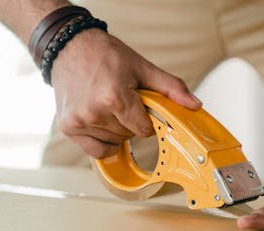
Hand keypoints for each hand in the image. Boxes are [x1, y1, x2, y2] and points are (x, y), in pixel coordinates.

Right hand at [50, 29, 201, 157]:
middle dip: (131, 122)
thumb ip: (171, 88)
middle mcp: (94, 112)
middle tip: (123, 100)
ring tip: (108, 105)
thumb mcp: (142, 67)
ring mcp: (79, 121)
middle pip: (128, 136)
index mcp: (114, 97)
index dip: (148, 120)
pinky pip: (95, 150)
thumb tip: (194, 105)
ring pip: (113, 142)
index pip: (144, 130)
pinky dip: (103, 141)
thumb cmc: (104, 55)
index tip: (141, 106)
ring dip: (116, 130)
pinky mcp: (68, 127)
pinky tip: (102, 123)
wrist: (69, 47)